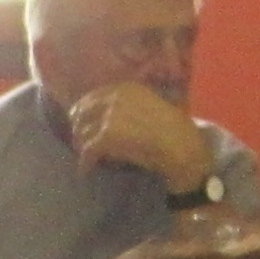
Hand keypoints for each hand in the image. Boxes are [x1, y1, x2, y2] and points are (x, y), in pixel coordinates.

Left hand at [69, 84, 212, 195]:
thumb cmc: (174, 129)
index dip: (83, 110)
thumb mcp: (150, 105)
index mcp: (127, 89)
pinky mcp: (106, 136)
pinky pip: (87, 150)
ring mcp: (109, 116)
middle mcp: (115, 98)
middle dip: (78, 128)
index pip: (93, 97)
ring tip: (85, 156)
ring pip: (82, 132)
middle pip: (82, 113)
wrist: (181, 145)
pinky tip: (86, 170)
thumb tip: (106, 116)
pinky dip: (85, 162)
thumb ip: (128, 106)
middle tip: (79, 141)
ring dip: (82, 146)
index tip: (79, 120)